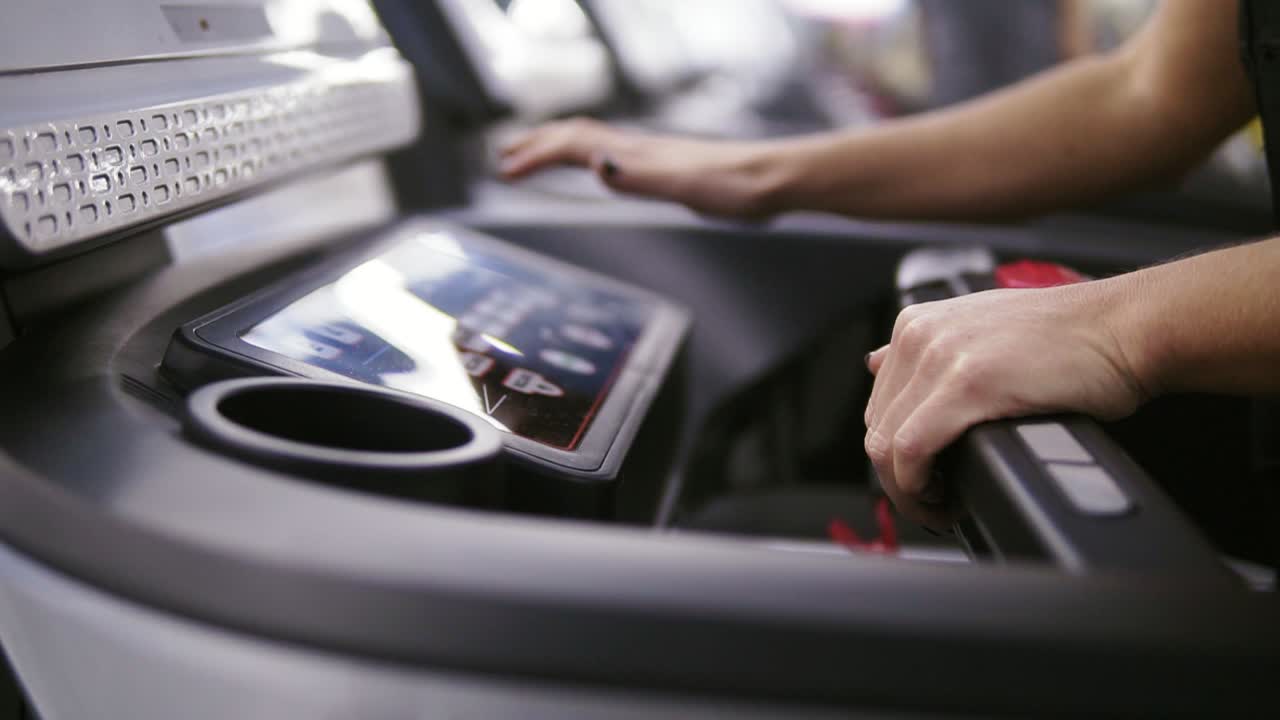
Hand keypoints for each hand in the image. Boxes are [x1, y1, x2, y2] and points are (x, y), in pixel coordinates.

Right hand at [498, 117, 782, 218]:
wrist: (772, 180)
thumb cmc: (734, 186)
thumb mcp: (683, 185)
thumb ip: (638, 177)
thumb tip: (597, 164)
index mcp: (636, 155)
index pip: (572, 148)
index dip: (536, 157)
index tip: (506, 172)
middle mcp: (640, 150)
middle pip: (576, 136)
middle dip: (537, 144)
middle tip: (505, 156)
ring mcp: (654, 156)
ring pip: (594, 141)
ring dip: (559, 145)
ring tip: (536, 154)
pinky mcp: (668, 168)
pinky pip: (614, 153)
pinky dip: (590, 154)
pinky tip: (600, 166)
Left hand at [864, 282, 1147, 526]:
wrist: (1124, 326)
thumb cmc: (1070, 338)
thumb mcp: (980, 331)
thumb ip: (929, 352)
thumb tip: (877, 365)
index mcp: (917, 324)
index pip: (877, 407)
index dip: (894, 455)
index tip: (922, 478)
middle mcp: (920, 336)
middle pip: (877, 429)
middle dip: (899, 478)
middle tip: (935, 501)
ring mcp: (941, 357)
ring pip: (887, 446)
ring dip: (908, 490)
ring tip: (942, 505)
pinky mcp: (968, 383)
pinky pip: (913, 450)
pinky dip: (919, 486)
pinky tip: (947, 498)